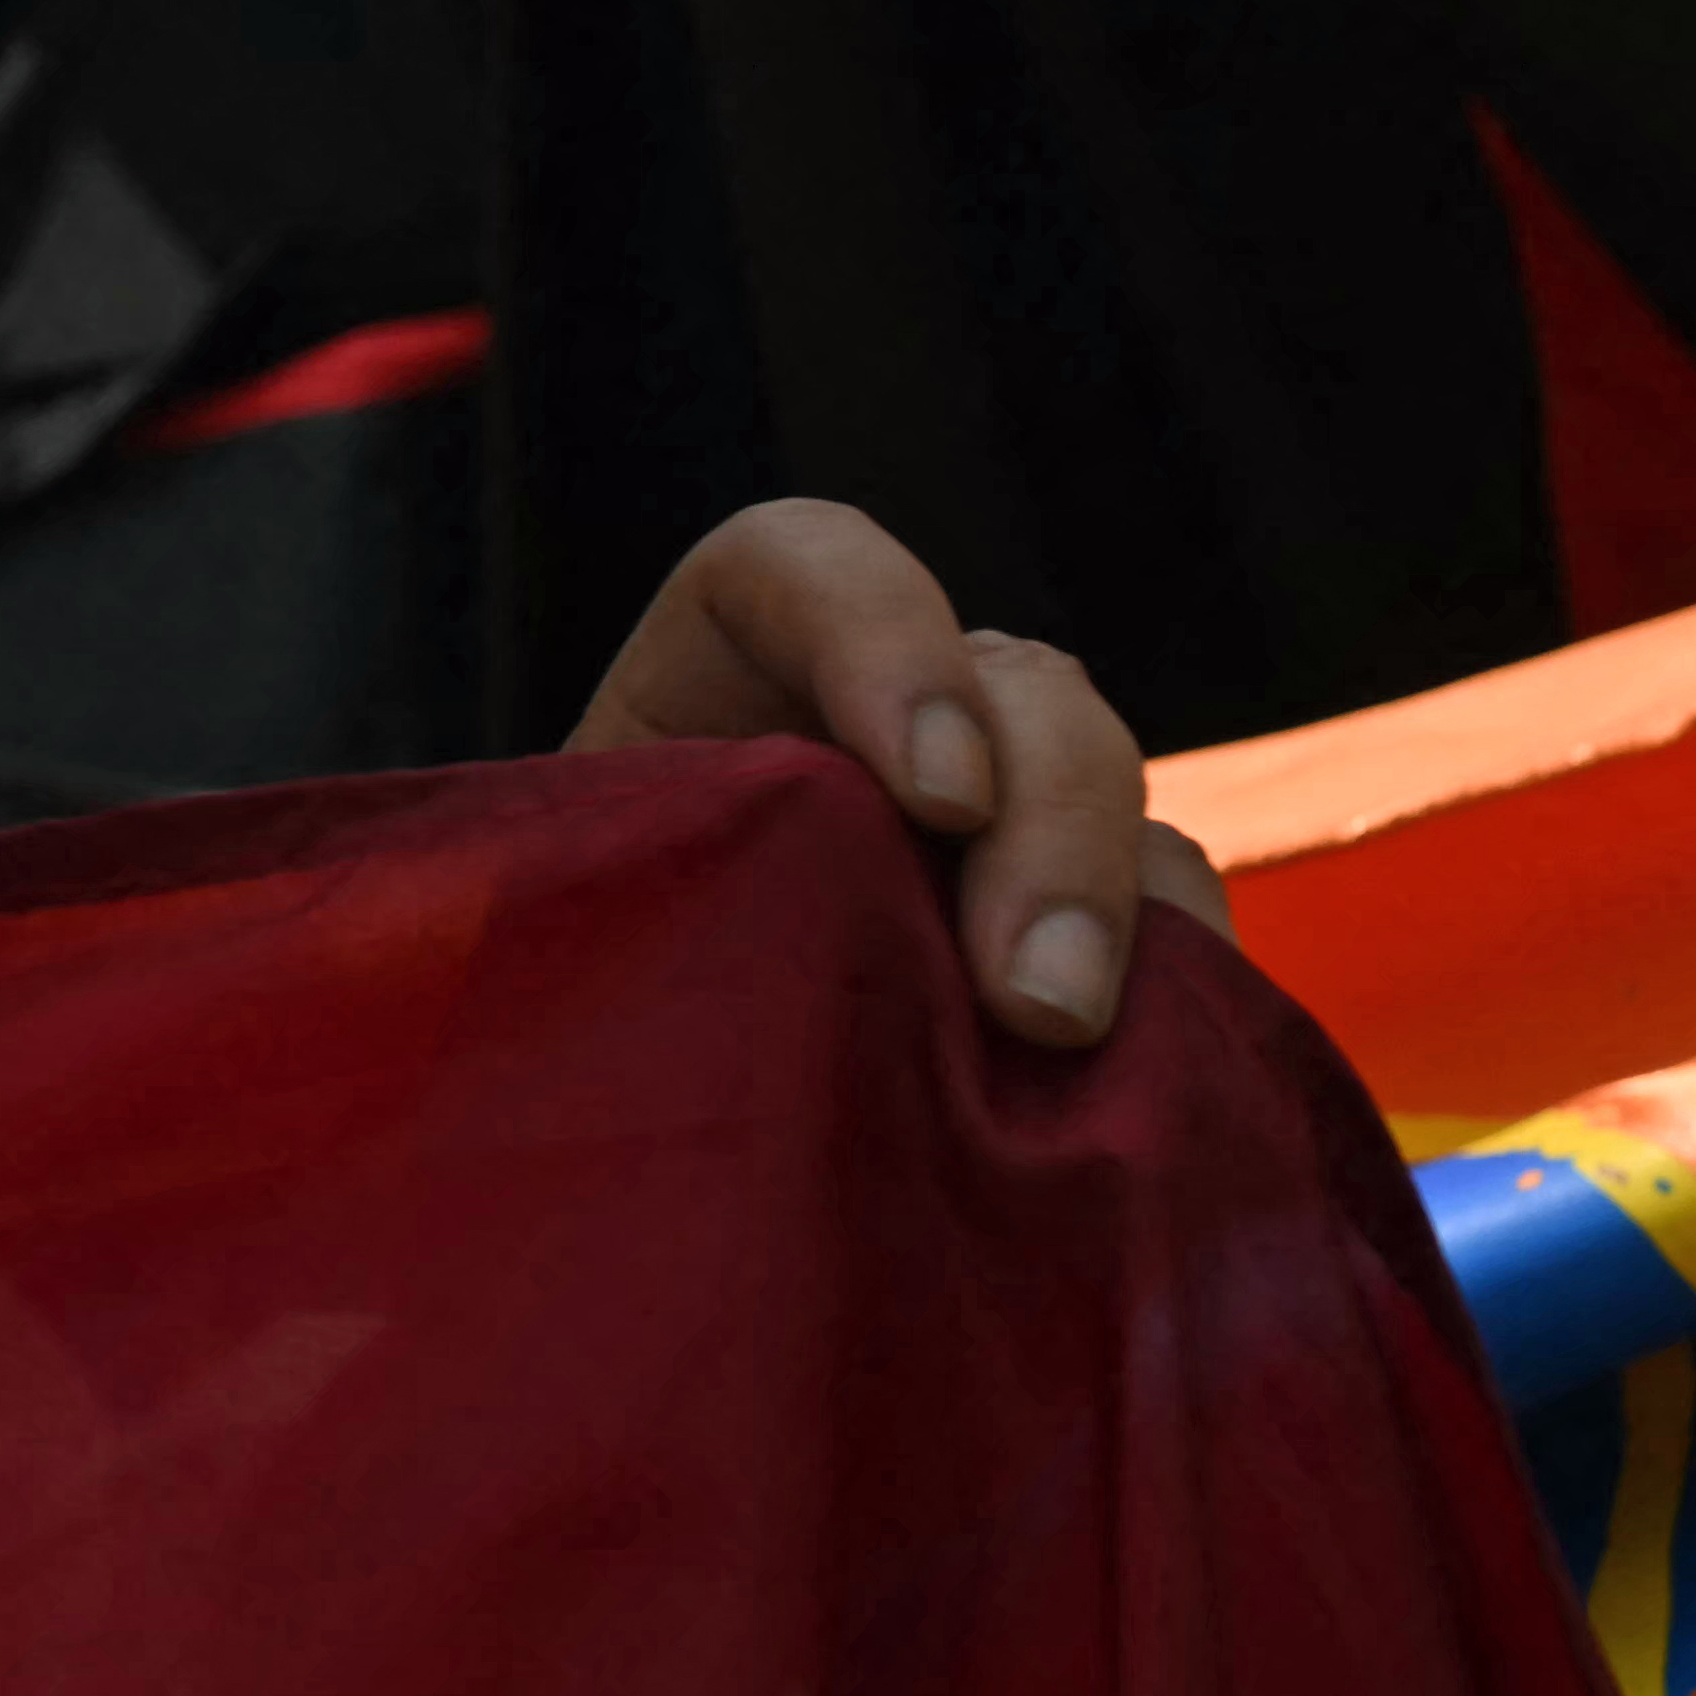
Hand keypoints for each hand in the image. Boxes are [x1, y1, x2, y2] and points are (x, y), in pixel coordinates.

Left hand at [568, 499, 1226, 1049]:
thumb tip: (537, 925)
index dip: (887, 638)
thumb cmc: (541, 1000)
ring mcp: (989, 818)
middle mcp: (878, 720)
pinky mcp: (1067, 927)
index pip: (809, 566)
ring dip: (1111, 902)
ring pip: (1105, 788)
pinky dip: (1178, 972)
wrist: (614, 1130)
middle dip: (1042, 820)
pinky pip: (1169, 912)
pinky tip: (1160, 1061)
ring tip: (1068, 1035)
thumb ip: (542, 885)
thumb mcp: (517, 920)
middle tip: (1028, 995)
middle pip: (1007, 684)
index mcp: (721, 673)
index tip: (926, 792)